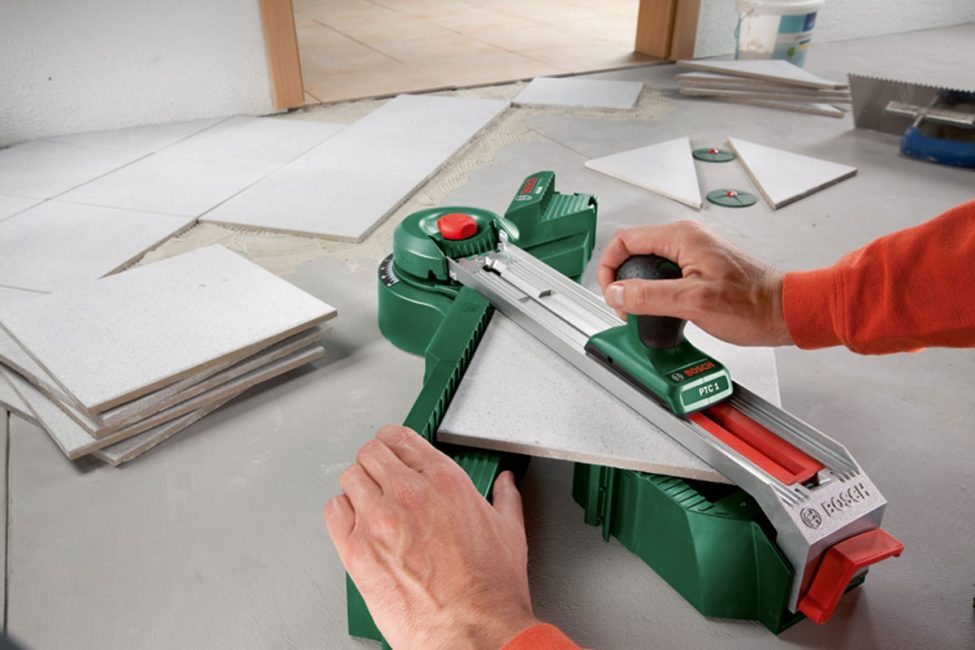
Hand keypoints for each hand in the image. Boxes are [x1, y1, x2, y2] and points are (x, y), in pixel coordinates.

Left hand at [325, 425, 538, 649]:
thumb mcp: (509, 532)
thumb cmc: (490, 591)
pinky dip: (342, 512)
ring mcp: (379, 520)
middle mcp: (408, 493)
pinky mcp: (357, 550)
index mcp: (445, 481)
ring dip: (358, 486)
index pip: (401, 438)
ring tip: (368, 500)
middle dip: (375, 461)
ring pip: (350, 478)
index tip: (394, 449)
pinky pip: (334, 511)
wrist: (471, 632)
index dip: (394, 442)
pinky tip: (356, 522)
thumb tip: (505, 485)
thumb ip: (505, 500)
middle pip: (371, 453)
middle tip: (380, 474)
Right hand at [597, 221, 791, 346]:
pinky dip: (656, 292)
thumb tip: (616, 293)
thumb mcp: (693, 302)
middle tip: (625, 308)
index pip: (626, 240)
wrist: (783, 312)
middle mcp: (687, 239)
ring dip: (639, 289)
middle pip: (634, 251)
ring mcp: (693, 253)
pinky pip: (664, 275)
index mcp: (682, 237)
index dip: (610, 267)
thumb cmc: (752, 305)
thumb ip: (649, 295)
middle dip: (623, 281)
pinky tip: (662, 310)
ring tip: (642, 312)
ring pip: (648, 265)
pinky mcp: (699, 268)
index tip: (611, 293)